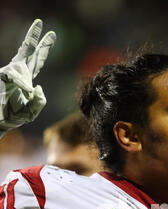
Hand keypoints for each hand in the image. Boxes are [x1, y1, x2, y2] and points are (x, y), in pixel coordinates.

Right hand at [0, 19, 55, 136]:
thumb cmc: (12, 117)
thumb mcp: (31, 113)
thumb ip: (39, 102)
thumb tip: (37, 87)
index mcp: (26, 78)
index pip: (37, 61)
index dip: (44, 49)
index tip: (51, 33)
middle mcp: (18, 73)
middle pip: (28, 52)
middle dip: (34, 38)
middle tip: (40, 23)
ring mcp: (8, 74)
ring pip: (21, 67)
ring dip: (28, 74)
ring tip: (30, 78)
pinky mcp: (1, 77)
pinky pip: (14, 77)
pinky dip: (22, 84)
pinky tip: (27, 90)